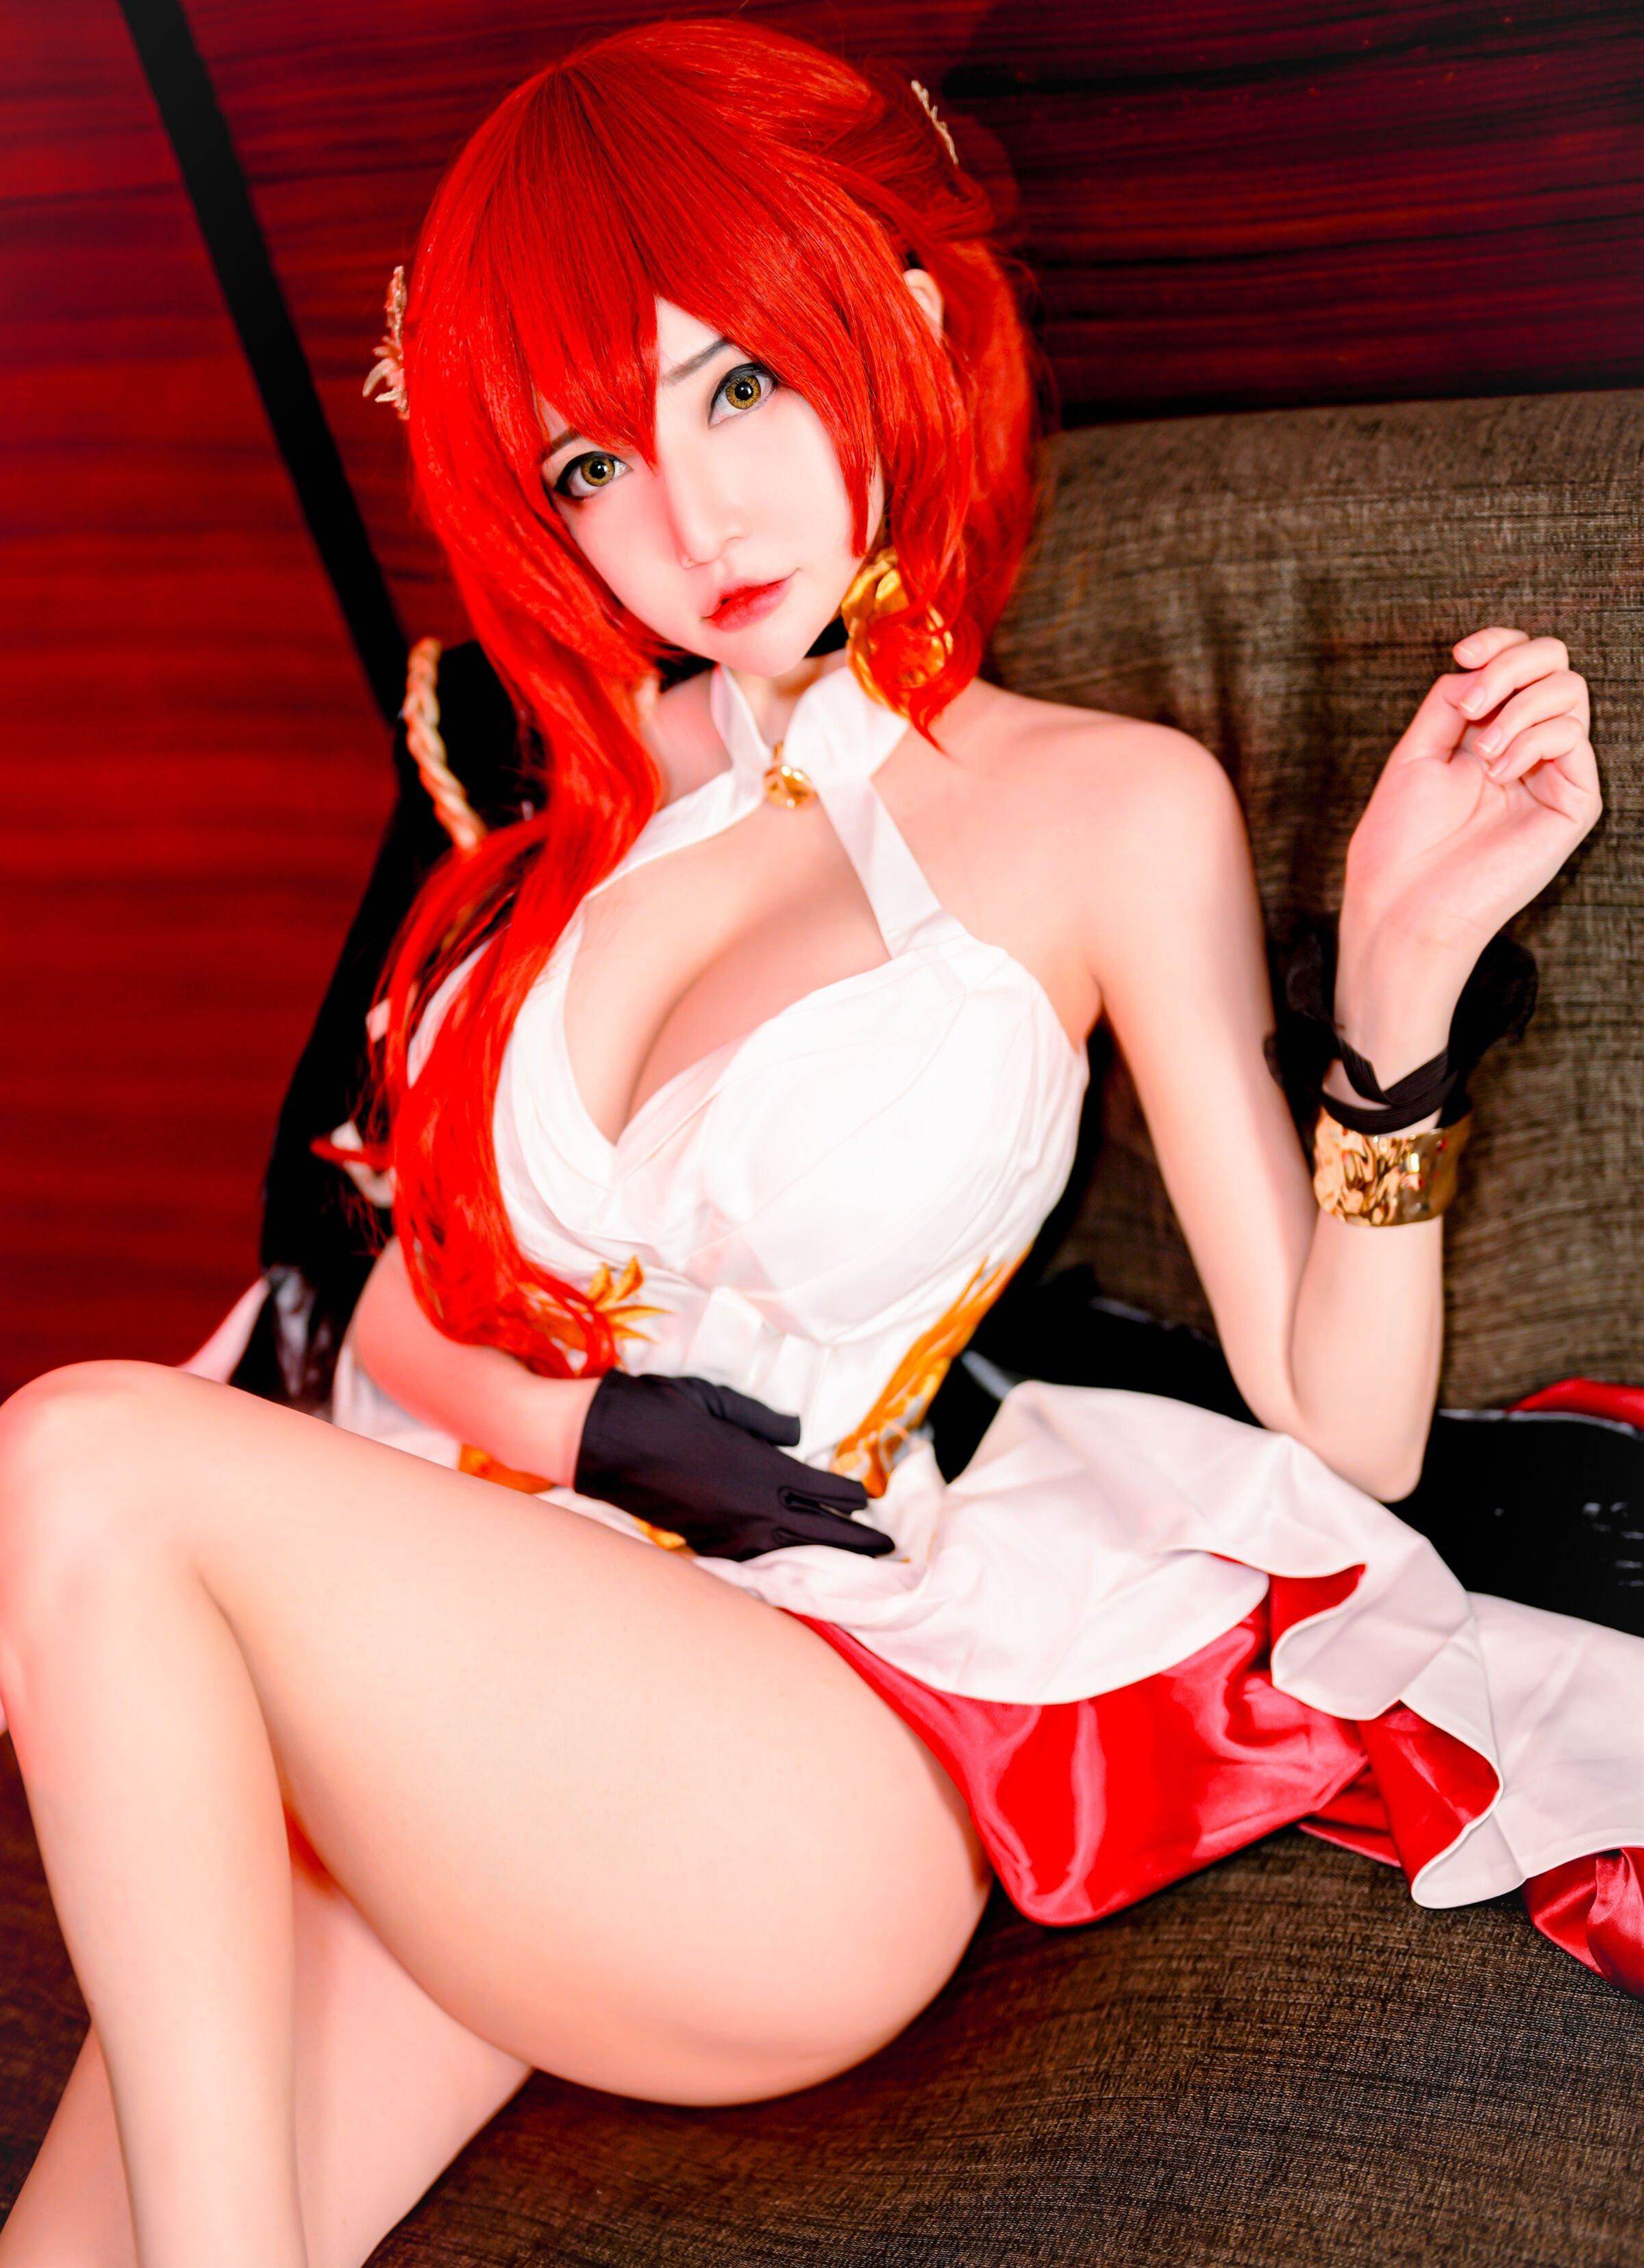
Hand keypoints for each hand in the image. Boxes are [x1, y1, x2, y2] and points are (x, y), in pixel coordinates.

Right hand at [571, 1369, 894, 1562]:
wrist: (597, 1440)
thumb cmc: (655, 1408)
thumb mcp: (713, 1399)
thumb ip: (759, 1420)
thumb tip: (797, 1434)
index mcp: (753, 1465)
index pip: (816, 1488)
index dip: (846, 1497)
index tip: (871, 1501)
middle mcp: (744, 1504)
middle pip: (812, 1528)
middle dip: (851, 1539)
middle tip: (885, 1549)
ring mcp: (721, 1527)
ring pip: (783, 1544)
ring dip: (818, 1549)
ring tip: (847, 1555)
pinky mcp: (698, 1539)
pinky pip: (749, 1551)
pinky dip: (776, 1553)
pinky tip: (789, 1552)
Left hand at [1343, 626, 1602, 965]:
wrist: (1403, 902)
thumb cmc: (1399, 840)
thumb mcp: (1417, 751)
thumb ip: (1450, 701)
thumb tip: (1476, 664)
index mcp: (1487, 734)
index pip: (1519, 664)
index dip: (1499, 643)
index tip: (1462, 652)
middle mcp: (1526, 749)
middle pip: (1555, 665)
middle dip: (1513, 664)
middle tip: (1471, 703)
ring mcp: (1552, 775)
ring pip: (1571, 691)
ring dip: (1519, 706)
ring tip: (1482, 752)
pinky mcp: (1573, 804)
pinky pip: (1573, 738)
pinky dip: (1533, 738)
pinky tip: (1499, 770)